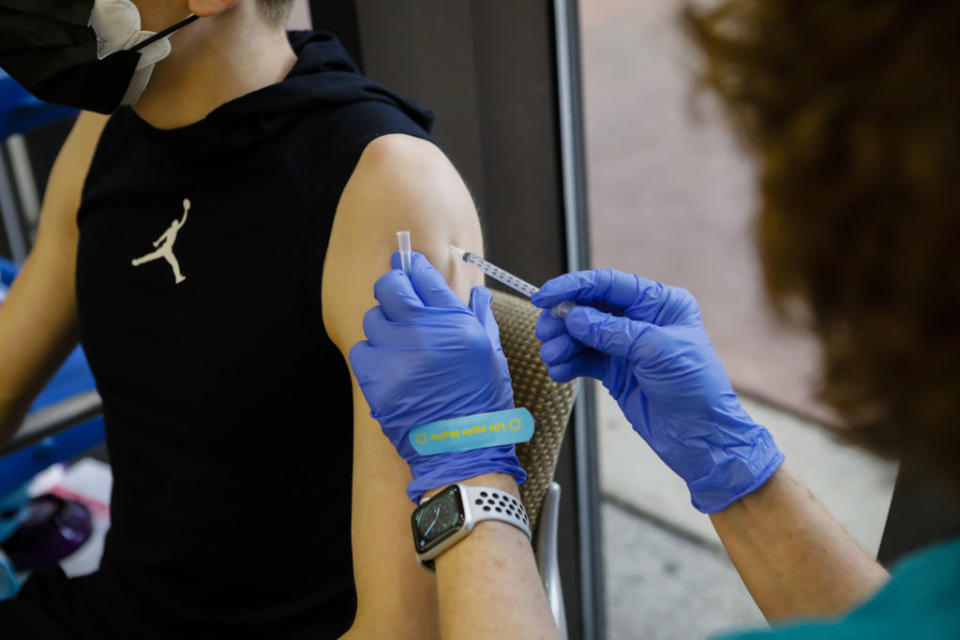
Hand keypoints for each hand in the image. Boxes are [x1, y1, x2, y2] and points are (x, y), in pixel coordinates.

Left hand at [350, 251, 524, 502]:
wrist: (461, 450)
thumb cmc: (482, 403)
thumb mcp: (492, 354)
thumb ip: (480, 317)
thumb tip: (474, 291)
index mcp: (457, 325)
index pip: (424, 276)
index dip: (414, 267)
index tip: (409, 266)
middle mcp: (425, 335)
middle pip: (390, 288)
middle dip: (393, 287)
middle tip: (399, 296)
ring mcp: (397, 357)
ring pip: (373, 319)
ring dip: (383, 325)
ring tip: (398, 342)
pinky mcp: (375, 380)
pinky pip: (360, 350)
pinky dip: (371, 353)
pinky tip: (387, 364)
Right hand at [531, 269, 782, 512]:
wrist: (701, 437)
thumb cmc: (695, 389)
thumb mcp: (656, 352)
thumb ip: (612, 331)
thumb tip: (574, 316)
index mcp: (660, 304)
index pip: (609, 284)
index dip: (573, 287)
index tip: (544, 296)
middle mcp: (641, 320)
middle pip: (590, 308)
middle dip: (563, 319)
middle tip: (545, 332)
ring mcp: (626, 346)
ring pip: (582, 334)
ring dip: (562, 343)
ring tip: (552, 356)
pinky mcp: (616, 371)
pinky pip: (583, 360)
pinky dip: (568, 364)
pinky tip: (558, 372)